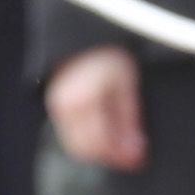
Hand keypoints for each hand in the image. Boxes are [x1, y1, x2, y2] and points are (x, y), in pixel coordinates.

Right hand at [46, 43, 145, 172]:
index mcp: (82, 101)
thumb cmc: (110, 53)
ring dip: (99, 147)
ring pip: (75, 143)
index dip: (119, 156)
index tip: (138, 159)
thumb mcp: (127, 84)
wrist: (86, 35)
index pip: (97, 144)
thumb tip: (136, 151)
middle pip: (83, 149)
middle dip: (108, 155)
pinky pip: (71, 133)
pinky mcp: (56, 105)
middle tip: (132, 154)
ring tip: (122, 140)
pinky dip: (90, 137)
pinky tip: (107, 129)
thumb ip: (129, 121)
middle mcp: (63, 106)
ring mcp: (56, 106)